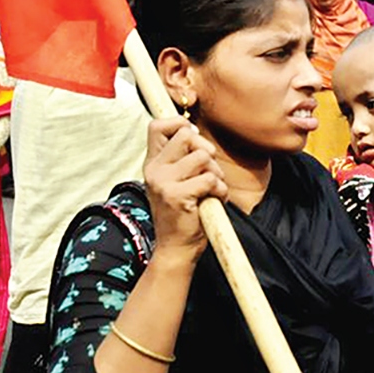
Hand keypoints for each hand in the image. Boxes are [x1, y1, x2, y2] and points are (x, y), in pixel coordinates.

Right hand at [143, 117, 228, 263]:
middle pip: (187, 135)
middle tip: (209, 171)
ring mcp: (163, 182)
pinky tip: (214, 200)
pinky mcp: (176, 195)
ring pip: (203, 156)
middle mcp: (154, 170)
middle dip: (207, 150)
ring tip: (211, 190)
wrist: (176, 249)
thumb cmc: (183, 214)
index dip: (180, 123)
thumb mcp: (177, 181)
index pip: (157, 125)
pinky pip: (210, 179)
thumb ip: (182, 158)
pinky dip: (220, 190)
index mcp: (153, 164)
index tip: (195, 139)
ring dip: (216, 173)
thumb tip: (196, 132)